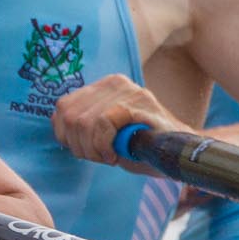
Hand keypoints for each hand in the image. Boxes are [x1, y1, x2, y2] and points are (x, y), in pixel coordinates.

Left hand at [52, 74, 184, 167]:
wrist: (180, 154)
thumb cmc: (142, 147)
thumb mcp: (105, 134)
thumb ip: (82, 125)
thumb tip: (58, 122)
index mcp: (103, 86)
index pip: (63, 107)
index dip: (66, 136)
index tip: (87, 151)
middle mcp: (115, 82)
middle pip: (70, 116)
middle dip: (79, 146)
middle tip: (101, 157)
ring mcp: (128, 91)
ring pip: (84, 121)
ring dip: (92, 149)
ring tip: (110, 156)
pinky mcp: (140, 103)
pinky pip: (103, 123)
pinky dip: (103, 144)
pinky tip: (115, 155)